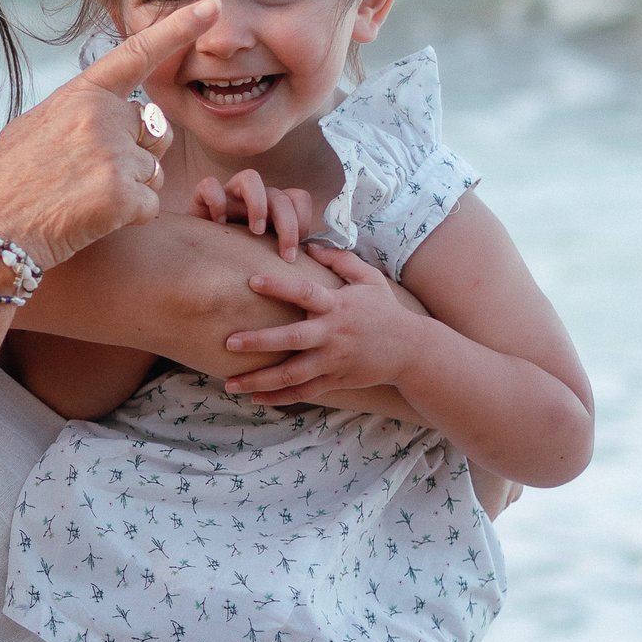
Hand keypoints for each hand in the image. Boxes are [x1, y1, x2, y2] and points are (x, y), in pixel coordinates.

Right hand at [0, 1, 214, 269]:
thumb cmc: (8, 183)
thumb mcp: (33, 126)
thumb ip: (78, 110)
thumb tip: (108, 108)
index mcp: (80, 94)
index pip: (136, 54)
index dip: (178, 30)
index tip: (212, 9)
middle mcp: (101, 117)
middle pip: (155, 129)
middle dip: (138, 152)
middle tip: (93, 175)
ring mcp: (113, 155)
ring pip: (156, 169)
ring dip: (134, 187)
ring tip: (87, 198)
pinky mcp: (123, 195)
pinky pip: (151, 204)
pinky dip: (130, 216)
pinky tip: (93, 219)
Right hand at [189, 169, 315, 261]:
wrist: (196, 263)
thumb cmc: (235, 262)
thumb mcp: (265, 258)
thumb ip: (284, 255)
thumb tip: (312, 265)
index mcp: (272, 209)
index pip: (298, 198)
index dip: (303, 220)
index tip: (297, 251)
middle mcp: (253, 198)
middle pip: (280, 195)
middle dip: (288, 225)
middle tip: (285, 255)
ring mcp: (228, 194)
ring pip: (250, 177)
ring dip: (258, 205)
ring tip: (256, 232)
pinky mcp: (201, 197)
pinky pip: (209, 185)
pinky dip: (216, 202)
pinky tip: (219, 225)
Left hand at [221, 247, 427, 401]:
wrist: (412, 351)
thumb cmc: (385, 310)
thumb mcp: (369, 279)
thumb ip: (339, 260)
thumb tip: (308, 244)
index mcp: (338, 306)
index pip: (305, 293)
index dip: (279, 287)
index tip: (252, 281)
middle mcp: (333, 335)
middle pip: (292, 339)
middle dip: (259, 341)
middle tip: (229, 342)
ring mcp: (333, 362)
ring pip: (293, 375)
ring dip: (260, 380)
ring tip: (230, 383)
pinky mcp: (335, 381)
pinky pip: (303, 392)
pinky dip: (278, 397)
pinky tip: (255, 398)